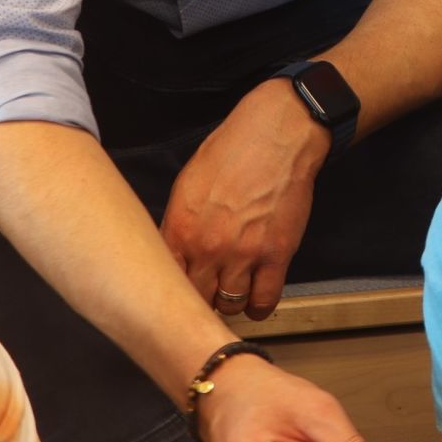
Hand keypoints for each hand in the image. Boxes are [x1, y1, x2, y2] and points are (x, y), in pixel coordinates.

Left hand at [163, 80, 326, 319]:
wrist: (276, 136)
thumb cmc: (231, 152)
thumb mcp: (187, 186)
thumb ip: (178, 226)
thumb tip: (175, 255)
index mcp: (180, 228)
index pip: (165, 281)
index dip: (172, 289)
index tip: (179, 291)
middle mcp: (208, 247)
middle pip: (196, 299)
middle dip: (201, 297)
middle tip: (208, 291)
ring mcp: (244, 253)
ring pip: (229, 305)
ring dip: (230, 301)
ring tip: (232, 290)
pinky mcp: (276, 255)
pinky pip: (264, 300)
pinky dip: (259, 305)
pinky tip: (256, 295)